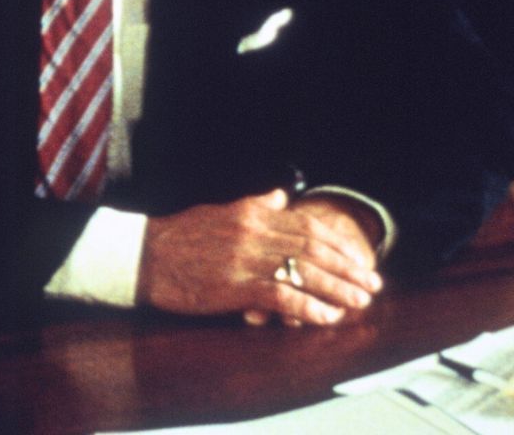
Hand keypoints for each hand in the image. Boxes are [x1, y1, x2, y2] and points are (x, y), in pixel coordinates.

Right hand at [139, 189, 382, 326]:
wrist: (141, 256)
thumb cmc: (178, 236)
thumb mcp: (218, 212)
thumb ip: (254, 205)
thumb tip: (280, 196)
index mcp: (252, 214)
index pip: (307, 226)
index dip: (339, 245)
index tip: (359, 260)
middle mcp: (254, 233)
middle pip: (313, 250)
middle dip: (347, 269)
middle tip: (372, 285)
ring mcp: (245, 260)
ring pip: (304, 272)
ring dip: (337, 289)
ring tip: (359, 302)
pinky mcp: (234, 287)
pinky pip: (281, 295)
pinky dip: (307, 307)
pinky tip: (325, 317)